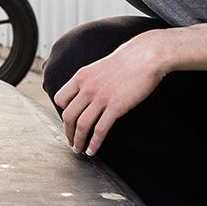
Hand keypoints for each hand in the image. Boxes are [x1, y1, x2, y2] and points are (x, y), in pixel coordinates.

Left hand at [53, 36, 165, 155]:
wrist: (146, 56)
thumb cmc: (128, 59)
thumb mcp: (100, 66)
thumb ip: (90, 80)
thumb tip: (86, 92)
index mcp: (81, 77)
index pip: (60, 99)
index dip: (63, 111)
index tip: (68, 120)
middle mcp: (87, 88)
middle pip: (68, 116)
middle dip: (68, 132)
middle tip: (71, 141)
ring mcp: (101, 98)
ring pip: (82, 125)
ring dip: (78, 141)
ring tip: (80, 150)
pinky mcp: (116, 107)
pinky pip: (100, 130)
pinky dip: (94, 143)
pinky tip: (93, 150)